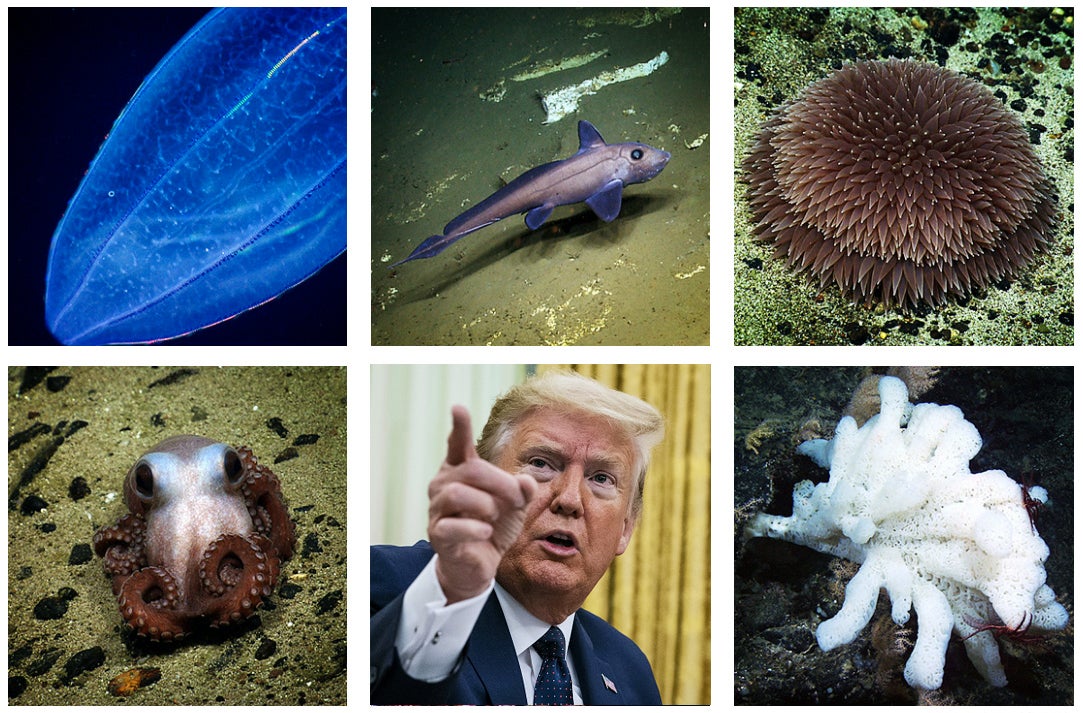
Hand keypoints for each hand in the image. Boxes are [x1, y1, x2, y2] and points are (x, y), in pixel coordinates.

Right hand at [428, 405, 536, 602]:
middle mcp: (443, 484)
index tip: (458, 408)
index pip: (458, 445)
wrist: (478, 564)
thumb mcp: (515, 505)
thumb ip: (522, 489)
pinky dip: (474, 528)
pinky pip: (452, 526)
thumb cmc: (494, 526)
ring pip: (456, 494)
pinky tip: (486, 533)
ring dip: (486, 505)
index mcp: (461, 470)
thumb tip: (526, 482)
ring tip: (495, 517)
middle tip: (518, 499)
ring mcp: (437, 509)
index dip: (459, 427)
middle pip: (470, 470)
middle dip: (500, 483)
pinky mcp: (437, 533)